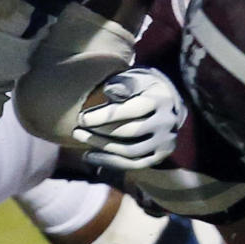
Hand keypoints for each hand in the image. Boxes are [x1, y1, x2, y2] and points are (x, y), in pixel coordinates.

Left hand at [71, 67, 185, 170]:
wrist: (164, 103)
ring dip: (102, 147)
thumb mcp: (134, 79)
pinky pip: (133, 164)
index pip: (132, 110)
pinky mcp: (160, 155)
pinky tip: (90, 156)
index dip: (105, 116)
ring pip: (131, 151)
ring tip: (81, 139)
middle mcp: (167, 123)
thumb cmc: (140, 87)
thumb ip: (123, 84)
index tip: (82, 118)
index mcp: (160, 100)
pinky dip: (110, 162)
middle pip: (131, 132)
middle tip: (77, 130)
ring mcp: (166, 141)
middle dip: (101, 132)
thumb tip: (110, 90)